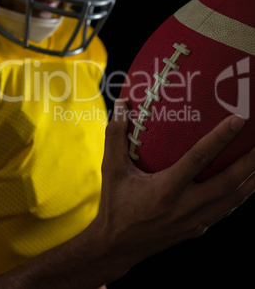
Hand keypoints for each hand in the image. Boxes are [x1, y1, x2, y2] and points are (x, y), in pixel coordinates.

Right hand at [98, 100, 254, 269]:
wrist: (117, 247)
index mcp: (166, 189)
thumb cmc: (115, 206)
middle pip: (228, 182)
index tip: (238, 120)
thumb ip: (115, 136)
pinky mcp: (198, 228)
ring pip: (233, 199)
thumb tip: (121, 105)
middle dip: (251, 161)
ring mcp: (195, 220)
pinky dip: (240, 194)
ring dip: (252, 179)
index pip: (199, 159)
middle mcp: (185, 206)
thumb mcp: (111, 169)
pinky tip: (247, 183)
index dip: (220, 138)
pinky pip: (226, 209)